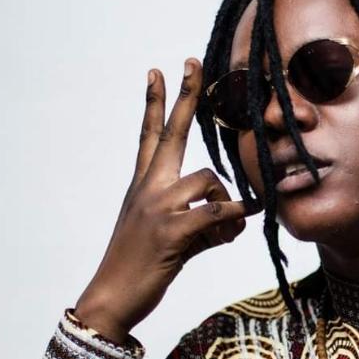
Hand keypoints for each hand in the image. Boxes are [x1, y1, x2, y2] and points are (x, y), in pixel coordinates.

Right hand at [74, 58, 260, 341]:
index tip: (156, 70)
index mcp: (142, 186)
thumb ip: (201, 223)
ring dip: (228, 204)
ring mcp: (157, 207)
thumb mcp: (170, 238)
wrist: (114, 296)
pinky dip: (236, 218)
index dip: (154, 103)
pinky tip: (244, 224)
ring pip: (209, 181)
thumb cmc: (141, 268)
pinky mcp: (171, 230)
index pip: (149, 135)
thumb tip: (234, 223)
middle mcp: (148, 189)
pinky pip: (217, 214)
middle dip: (184, 97)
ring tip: (225, 234)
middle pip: (170, 133)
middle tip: (192, 61)